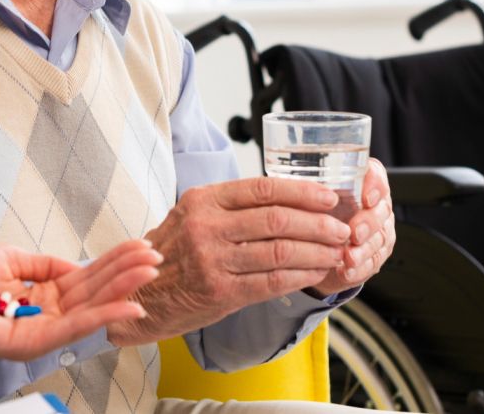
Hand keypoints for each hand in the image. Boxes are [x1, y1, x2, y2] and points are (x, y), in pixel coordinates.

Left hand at [0, 240, 162, 360]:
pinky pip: (72, 329)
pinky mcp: (31, 343)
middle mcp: (42, 313)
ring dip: (121, 290)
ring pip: (89, 309)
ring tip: (149, 273)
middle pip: (92, 291)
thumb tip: (76, 266)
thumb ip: (44, 264)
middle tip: (155, 258)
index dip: (112, 262)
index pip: (83, 277)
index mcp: (36, 292)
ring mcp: (38, 329)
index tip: (140, 245)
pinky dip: (102, 316)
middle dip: (124, 273)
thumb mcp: (8, 258)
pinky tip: (126, 305)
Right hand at [108, 177, 351, 346]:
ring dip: (317, 252)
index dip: (302, 192)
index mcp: (202, 200)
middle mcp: (206, 226)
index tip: (329, 197)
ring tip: (336, 252)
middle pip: (277, 219)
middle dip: (318, 223)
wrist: (140, 294)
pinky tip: (316, 273)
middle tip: (342, 228)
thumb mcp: (191, 217)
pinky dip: (301, 276)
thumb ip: (230, 207)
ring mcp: (212, 260)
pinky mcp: (220, 291)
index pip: (262, 188)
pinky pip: (273, 281)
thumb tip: (287, 200)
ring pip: (280, 250)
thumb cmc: (173, 254)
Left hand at [309, 159, 395, 295]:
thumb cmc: (308, 212)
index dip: (374, 186)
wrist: (310, 245)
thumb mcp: (303, 196)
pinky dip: (359, 269)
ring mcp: (375, 232)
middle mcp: (372, 206)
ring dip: (364, 250)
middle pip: (381, 211)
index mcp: (360, 184)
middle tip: (354, 233)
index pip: (376, 177)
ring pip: (379, 239)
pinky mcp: (371, 257)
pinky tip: (347, 271)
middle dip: (368, 223)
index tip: (366, 197)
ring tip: (349, 257)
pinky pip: (372, 263)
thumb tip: (285, 188)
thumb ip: (302, 190)